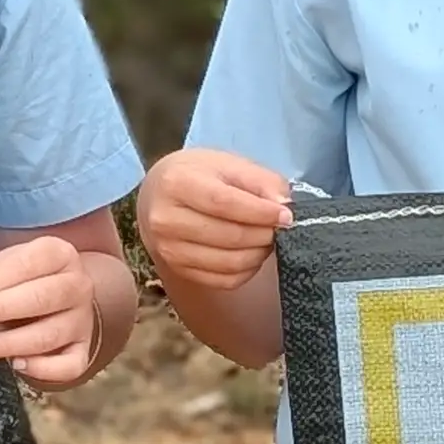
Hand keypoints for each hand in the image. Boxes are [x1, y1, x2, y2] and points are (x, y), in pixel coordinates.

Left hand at [0, 235, 100, 385]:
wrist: (56, 298)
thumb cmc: (22, 280)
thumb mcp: (6, 266)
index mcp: (60, 254)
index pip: (28, 264)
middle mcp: (77, 285)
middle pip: (42, 298)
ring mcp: (83, 320)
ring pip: (49, 335)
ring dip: (8, 343)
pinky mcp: (83, 350)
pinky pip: (69, 366)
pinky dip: (41, 369)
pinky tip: (16, 363)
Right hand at [136, 148, 292, 292]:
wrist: (157, 195)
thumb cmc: (196, 175)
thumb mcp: (226, 163)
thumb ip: (259, 180)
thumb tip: (283, 206)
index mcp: (176, 183)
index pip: (224, 203)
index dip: (260, 212)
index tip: (286, 215)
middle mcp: (166, 220)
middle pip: (229, 236)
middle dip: (264, 234)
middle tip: (280, 227)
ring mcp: (169, 250)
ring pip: (230, 262)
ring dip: (259, 253)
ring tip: (266, 238)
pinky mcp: (178, 270)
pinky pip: (224, 280)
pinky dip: (247, 270)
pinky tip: (251, 252)